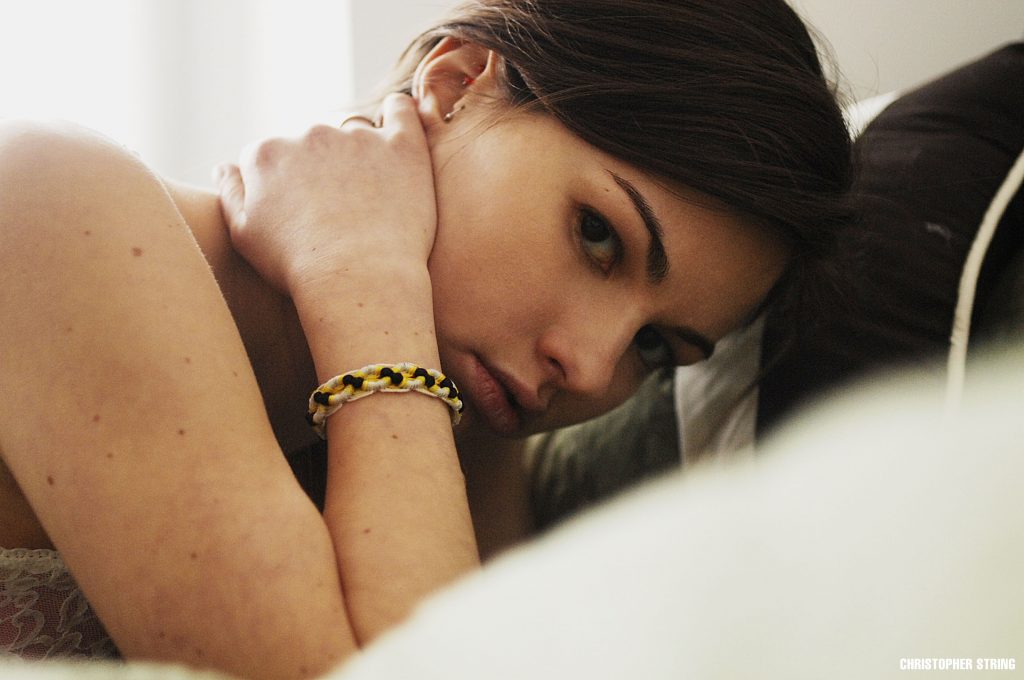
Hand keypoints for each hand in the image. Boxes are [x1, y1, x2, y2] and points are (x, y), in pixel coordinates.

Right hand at [216, 93, 437, 293]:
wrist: (357, 281)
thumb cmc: (298, 268)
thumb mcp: (244, 236)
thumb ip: (232, 193)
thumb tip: (224, 166)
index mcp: (266, 155)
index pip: (271, 156)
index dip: (285, 185)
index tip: (302, 212)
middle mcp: (308, 134)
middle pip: (313, 142)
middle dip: (322, 169)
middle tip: (341, 212)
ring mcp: (357, 137)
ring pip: (355, 133)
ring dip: (359, 154)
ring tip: (373, 197)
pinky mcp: (401, 146)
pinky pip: (403, 111)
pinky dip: (402, 117)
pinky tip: (399, 140)